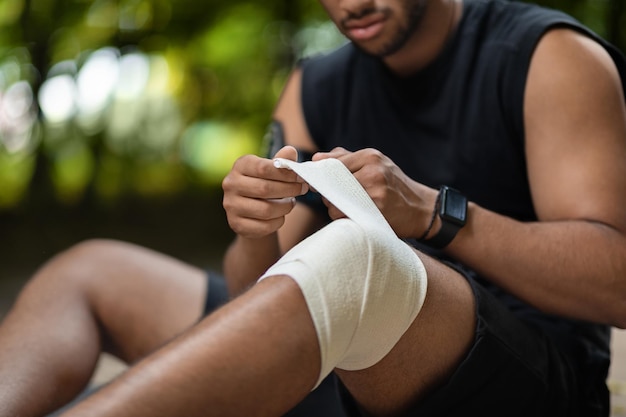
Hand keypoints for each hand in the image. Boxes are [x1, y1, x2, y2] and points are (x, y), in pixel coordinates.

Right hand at [222, 146, 307, 238]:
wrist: (250, 211)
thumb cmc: (264, 184)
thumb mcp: (272, 171)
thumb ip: (282, 161)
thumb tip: (291, 151)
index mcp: (240, 165)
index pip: (264, 168)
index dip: (286, 173)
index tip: (300, 177)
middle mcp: (231, 184)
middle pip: (265, 189)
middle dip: (289, 189)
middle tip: (302, 189)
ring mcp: (231, 205)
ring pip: (266, 210)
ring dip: (285, 207)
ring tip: (291, 202)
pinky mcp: (235, 224)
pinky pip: (264, 226)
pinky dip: (278, 222)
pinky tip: (281, 216)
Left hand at [313, 147, 436, 238]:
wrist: (422, 210)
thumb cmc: (395, 186)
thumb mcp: (376, 164)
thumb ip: (346, 158)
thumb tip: (316, 158)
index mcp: (371, 156)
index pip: (333, 164)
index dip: (322, 176)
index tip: (317, 183)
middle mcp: (373, 171)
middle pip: (332, 183)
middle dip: (328, 193)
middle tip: (334, 198)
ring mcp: (375, 192)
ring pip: (334, 202)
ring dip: (334, 208)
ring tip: (347, 208)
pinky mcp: (375, 211)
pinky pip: (344, 215)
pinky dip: (343, 217)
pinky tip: (354, 216)